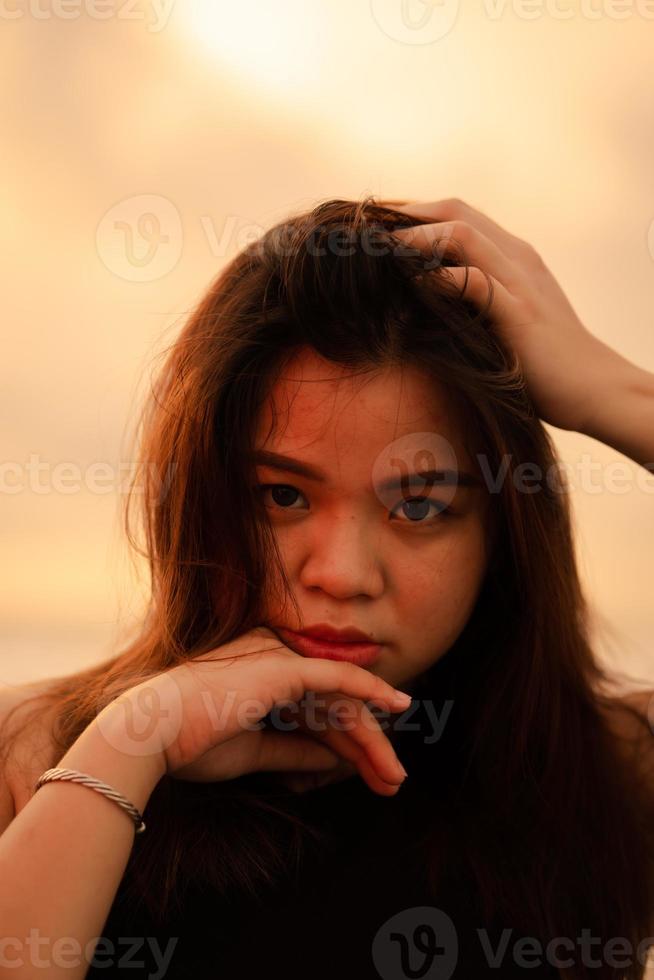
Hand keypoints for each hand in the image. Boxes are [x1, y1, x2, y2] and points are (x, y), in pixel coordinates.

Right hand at [126, 627, 410, 796]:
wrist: (148, 733)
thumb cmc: (187, 742)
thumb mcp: (252, 751)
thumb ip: (294, 751)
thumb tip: (333, 762)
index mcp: (261, 673)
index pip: (315, 710)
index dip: (343, 744)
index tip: (368, 775)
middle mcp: (274, 656)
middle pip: (334, 706)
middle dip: (365, 746)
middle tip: (391, 781)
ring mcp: (280, 657)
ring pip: (341, 701)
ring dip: (371, 739)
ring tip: (394, 776)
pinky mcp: (286, 667)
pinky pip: (340, 681)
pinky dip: (372, 692)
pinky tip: (399, 705)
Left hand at [391, 197, 619, 433]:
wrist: (595, 389)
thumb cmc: (545, 364)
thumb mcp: (505, 321)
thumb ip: (473, 303)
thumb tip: (421, 303)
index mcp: (512, 256)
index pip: (456, 213)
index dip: (412, 213)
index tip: (372, 227)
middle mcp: (516, 258)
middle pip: (454, 209)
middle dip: (404, 213)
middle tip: (362, 229)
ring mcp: (520, 283)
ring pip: (463, 234)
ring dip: (417, 237)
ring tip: (379, 252)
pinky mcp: (520, 315)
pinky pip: (476, 283)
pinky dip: (442, 278)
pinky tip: (414, 285)